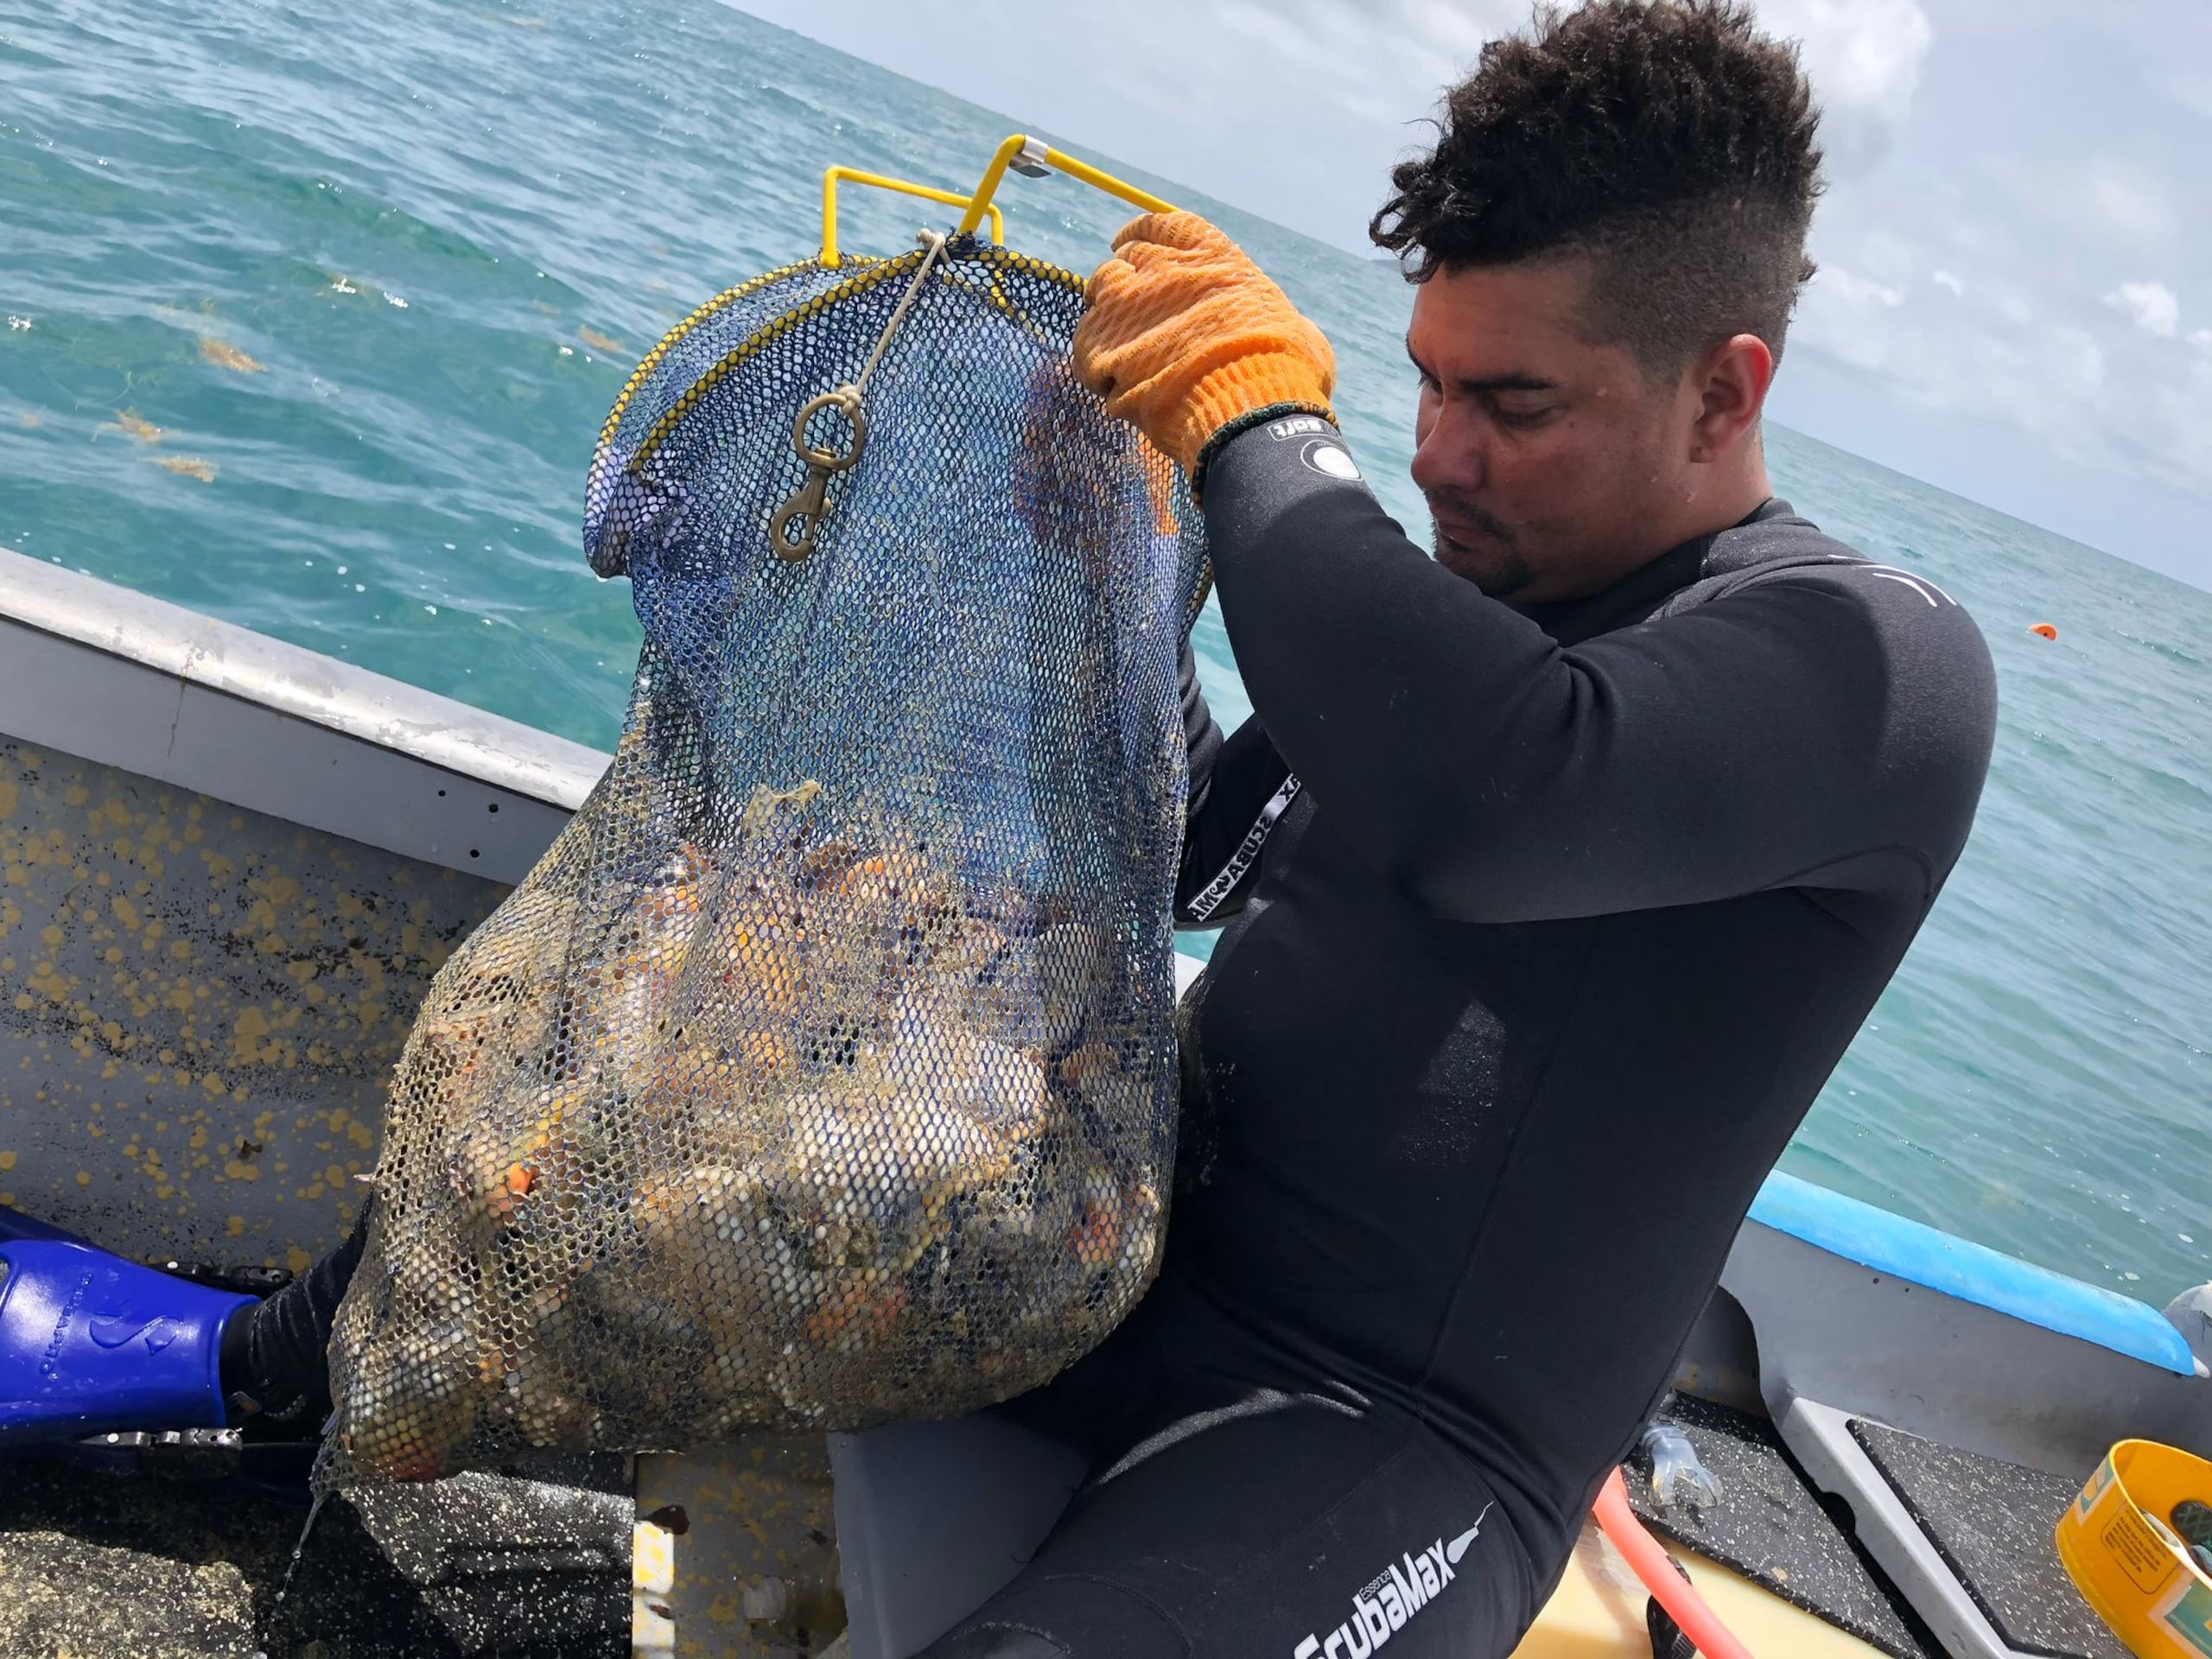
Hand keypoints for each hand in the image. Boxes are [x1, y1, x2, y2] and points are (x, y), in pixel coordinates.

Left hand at [1072, 212, 1335, 478]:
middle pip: (1123, 260)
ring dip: (1105, 317)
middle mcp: (1165, 269)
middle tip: (1129, 311)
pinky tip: (1115, 386)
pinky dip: (1096, 367)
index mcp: (1214, 256)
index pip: (1161, 226)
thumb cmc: (1284, 373)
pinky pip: (1085, 350)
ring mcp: (1129, 305)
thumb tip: (1295, 333)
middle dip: (1124, 282)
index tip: (1129, 244)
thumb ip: (1275, 321)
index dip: (1141, 236)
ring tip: (1119, 347)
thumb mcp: (1298, 331)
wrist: (1249, 409)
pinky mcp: (1104, 348)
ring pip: (1098, 294)